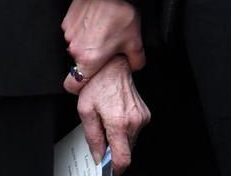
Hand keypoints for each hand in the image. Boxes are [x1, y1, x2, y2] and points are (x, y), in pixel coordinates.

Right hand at [63, 0, 144, 92]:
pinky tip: (94, 21)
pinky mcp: (67, 18)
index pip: (72, 85)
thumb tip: (133, 67)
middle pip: (77, 63)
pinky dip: (80, 29)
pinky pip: (72, 30)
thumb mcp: (135, 43)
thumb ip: (134, 62)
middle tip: (103, 48)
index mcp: (89, 59)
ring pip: (75, 46)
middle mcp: (75, 48)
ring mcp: (69, 32)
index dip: (78, 86)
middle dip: (88, 59)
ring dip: (84, 43)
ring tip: (100, 31)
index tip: (87, 80)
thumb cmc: (122, 15)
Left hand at [76, 55, 149, 174]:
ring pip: (130, 142)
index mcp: (118, 122)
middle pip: (126, 151)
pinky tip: (115, 116)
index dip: (114, 168)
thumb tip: (98, 156)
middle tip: (102, 137)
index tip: (108, 169)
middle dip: (113, 150)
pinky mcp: (144, 113)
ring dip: (119, 139)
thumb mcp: (85, 110)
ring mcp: (141, 117)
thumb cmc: (97, 82)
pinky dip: (125, 130)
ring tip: (108, 122)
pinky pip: (134, 131)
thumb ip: (92, 137)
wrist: (113, 64)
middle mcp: (134, 121)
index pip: (122, 159)